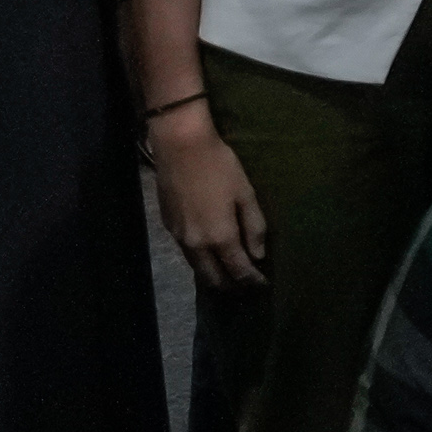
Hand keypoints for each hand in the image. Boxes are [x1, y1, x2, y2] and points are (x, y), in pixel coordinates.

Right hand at [148, 113, 268, 287]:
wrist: (180, 146)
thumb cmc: (219, 166)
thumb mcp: (245, 193)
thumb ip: (254, 227)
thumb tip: (258, 255)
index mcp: (219, 237)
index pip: (238, 270)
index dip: (253, 280)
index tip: (263, 285)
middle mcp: (197, 245)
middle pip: (214, 278)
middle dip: (231, 285)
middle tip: (246, 284)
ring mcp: (179, 238)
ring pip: (198, 269)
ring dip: (214, 275)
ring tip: (229, 273)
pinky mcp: (168, 227)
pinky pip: (187, 254)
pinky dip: (200, 261)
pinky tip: (209, 253)